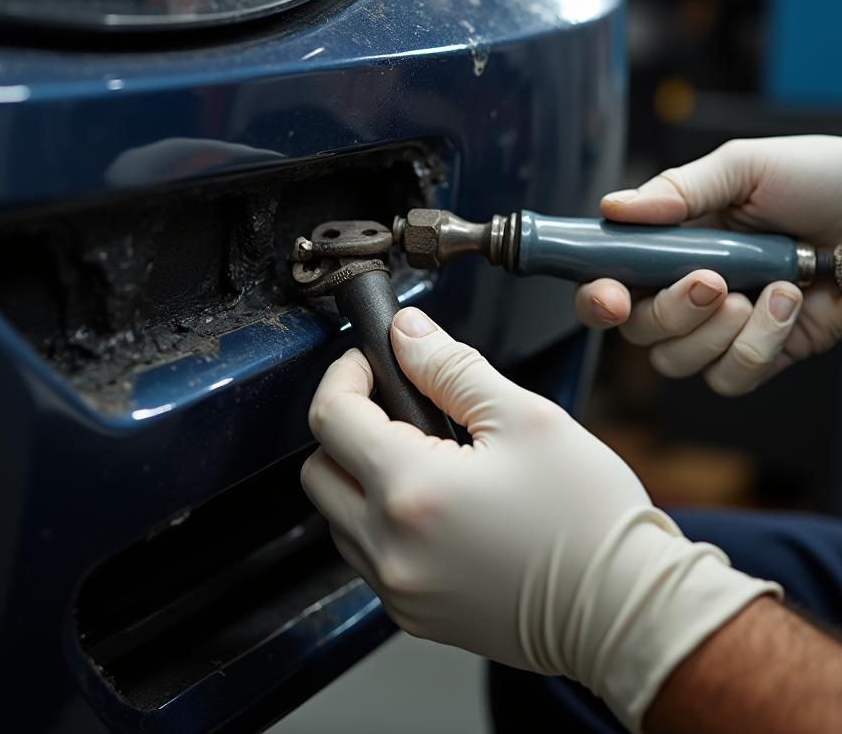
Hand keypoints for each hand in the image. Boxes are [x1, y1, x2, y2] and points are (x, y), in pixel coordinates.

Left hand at [301, 308, 776, 731]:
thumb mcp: (523, 418)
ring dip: (360, 475)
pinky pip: (367, 555)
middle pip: (319, 468)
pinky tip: (435, 503)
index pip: (330, 416)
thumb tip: (405, 332)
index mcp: (412, 490)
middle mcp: (391, 547)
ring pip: (336, 514)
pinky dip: (381, 520)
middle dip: (346, 425)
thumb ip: (450, 367)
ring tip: (423, 455)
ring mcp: (398, 588)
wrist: (628, 613)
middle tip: (397, 406)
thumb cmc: (589, 519)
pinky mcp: (413, 615)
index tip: (371, 361)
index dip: (345, 374)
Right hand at [575, 136, 841, 394]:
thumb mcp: (746, 167)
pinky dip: (759, 345)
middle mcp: (687, 288)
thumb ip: (677, 189)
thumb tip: (614, 208)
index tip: (611, 296)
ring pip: (676, 361)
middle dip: (668, 312)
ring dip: (717, 331)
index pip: (609, 279)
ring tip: (765, 287)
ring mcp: (723, 326)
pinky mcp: (763, 354)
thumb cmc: (827, 180)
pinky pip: (731, 376)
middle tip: (710, 281)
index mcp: (672, 241)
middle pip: (637, 330)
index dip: (597, 296)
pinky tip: (788, 302)